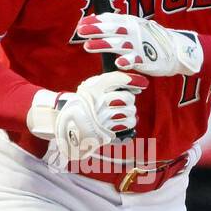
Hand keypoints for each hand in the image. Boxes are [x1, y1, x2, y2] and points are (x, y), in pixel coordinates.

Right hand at [27, 71, 146, 159]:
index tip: (143, 83)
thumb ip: (110, 82)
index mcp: (93, 87)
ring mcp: (102, 118)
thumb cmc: (83, 104)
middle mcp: (98, 102)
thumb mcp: (91, 87)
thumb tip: (137, 85)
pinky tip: (122, 123)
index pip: (118, 79)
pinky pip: (127, 126)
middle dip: (129, 101)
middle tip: (123, 102)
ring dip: (129, 114)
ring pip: (129, 113)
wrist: (67, 124)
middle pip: (127, 98)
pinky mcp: (105, 131)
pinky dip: (128, 124)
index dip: (134, 80)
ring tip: (122, 114)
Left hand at [77, 12, 203, 76]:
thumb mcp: (134, 26)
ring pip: (119, 44)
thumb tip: (93, 20)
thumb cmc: (150, 39)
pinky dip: (127, 61)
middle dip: (95, 30)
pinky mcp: (146, 59)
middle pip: (112, 29)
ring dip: (103, 44)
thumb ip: (115, 24)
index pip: (110, 19)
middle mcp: (133, 31)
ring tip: (88, 46)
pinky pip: (135, 60)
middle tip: (80, 31)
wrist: (176, 49)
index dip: (95, 21)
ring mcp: (140, 45)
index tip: (81, 23)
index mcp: (130, 22)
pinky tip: (118, 62)